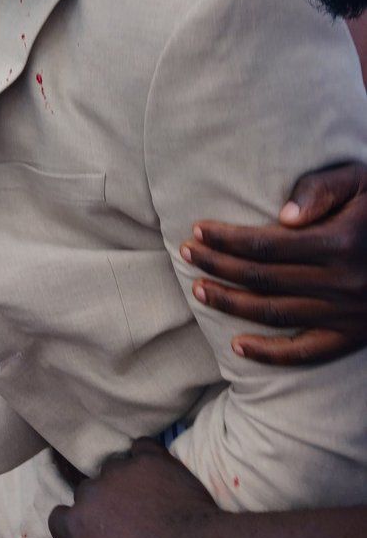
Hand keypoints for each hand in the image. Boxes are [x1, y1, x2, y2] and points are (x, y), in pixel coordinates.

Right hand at [49, 439, 218, 537]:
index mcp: (77, 526)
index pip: (59, 519)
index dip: (75, 525)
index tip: (92, 533)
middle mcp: (91, 493)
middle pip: (88, 492)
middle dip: (103, 503)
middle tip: (126, 520)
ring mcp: (120, 471)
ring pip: (114, 468)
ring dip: (125, 481)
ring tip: (147, 498)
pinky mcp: (149, 458)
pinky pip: (142, 448)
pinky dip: (147, 458)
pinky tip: (157, 473)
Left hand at [181, 162, 366, 363]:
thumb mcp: (360, 182)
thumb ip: (322, 190)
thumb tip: (282, 216)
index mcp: (341, 242)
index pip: (267, 245)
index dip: (227, 239)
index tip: (198, 230)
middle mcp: (343, 282)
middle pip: (263, 278)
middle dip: (218, 266)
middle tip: (187, 254)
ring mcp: (348, 314)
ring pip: (275, 313)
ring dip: (231, 303)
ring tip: (199, 289)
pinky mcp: (353, 337)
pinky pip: (306, 353)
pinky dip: (270, 355)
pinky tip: (238, 347)